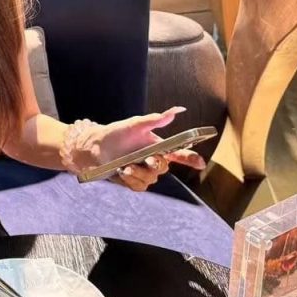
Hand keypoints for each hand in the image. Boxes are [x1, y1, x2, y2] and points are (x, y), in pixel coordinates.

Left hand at [59, 107, 205, 192]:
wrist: (94, 147)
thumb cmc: (115, 133)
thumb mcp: (136, 124)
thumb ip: (157, 119)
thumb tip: (179, 110)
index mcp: (157, 146)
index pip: (179, 154)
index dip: (191, 158)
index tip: (201, 162)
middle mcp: (152, 160)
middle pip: (164, 168)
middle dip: (155, 164)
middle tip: (146, 159)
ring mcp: (143, 172)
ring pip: (151, 179)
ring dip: (139, 173)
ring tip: (126, 166)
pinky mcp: (132, 182)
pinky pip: (140, 187)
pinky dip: (131, 181)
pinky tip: (122, 173)